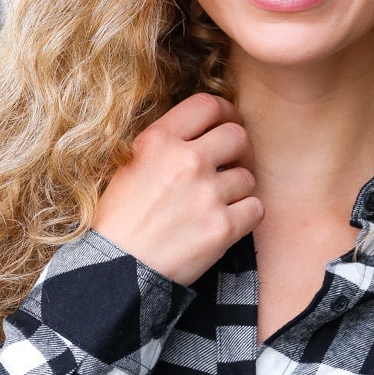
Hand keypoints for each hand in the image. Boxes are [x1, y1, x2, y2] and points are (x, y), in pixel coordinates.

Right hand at [92, 92, 263, 284]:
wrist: (118, 270)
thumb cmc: (120, 220)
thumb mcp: (130, 166)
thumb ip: (165, 144)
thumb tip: (200, 132)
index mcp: (159, 140)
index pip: (207, 105)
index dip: (226, 111)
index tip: (228, 123)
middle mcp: (186, 161)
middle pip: (238, 136)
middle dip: (240, 149)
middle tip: (234, 163)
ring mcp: (207, 194)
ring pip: (247, 176)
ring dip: (239, 188)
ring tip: (220, 202)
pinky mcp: (223, 227)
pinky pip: (255, 208)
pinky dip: (246, 215)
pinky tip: (228, 221)